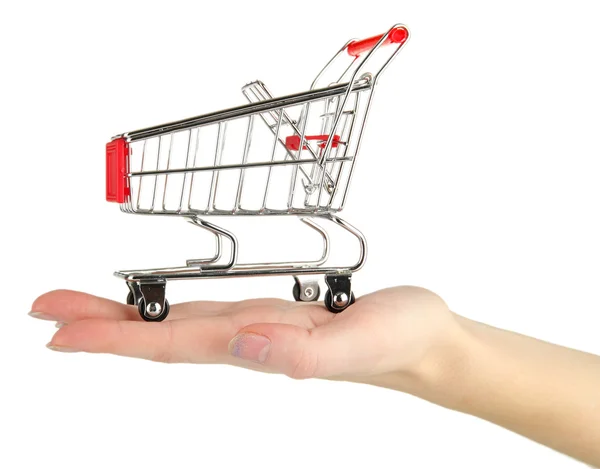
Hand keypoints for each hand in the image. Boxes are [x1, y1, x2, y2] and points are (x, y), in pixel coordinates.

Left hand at [31, 286, 459, 386]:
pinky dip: (171, 307)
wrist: (420, 340)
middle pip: (160, 334)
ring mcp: (257, 324)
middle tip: (45, 311)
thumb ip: (299, 351)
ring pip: (179, 322)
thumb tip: (241, 345)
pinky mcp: (274, 310)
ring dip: (129, 317)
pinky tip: (159, 307)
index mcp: (256, 343)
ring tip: (88, 310)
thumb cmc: (394, 341)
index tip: (58, 333)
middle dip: (101, 325)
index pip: (170, 344)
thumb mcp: (355, 344)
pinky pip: (208, 309)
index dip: (113, 338)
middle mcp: (246, 336)